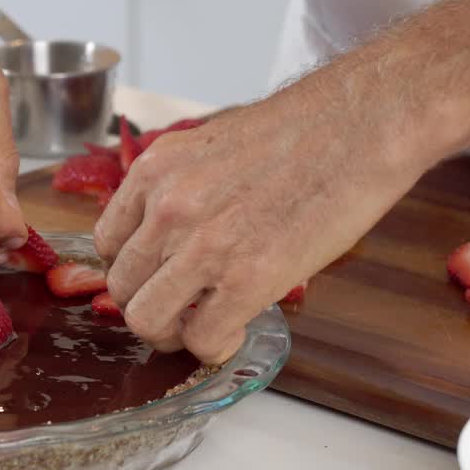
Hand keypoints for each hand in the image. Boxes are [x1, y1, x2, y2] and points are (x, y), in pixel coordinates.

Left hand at [94, 89, 424, 362]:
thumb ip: (178, 189)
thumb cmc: (301, 131)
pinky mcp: (249, 277)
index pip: (107, 244)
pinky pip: (202, 338)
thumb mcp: (210, 146)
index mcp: (153, 171)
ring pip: (147, 320)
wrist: (362, 123)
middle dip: (148, 306)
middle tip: (180, 310)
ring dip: (172, 334)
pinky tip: (233, 332)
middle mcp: (167, 207)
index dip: (132, 270)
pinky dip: (212, 347)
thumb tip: (166, 234)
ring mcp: (204, 244)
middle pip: (121, 288)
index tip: (158, 278)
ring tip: (201, 326)